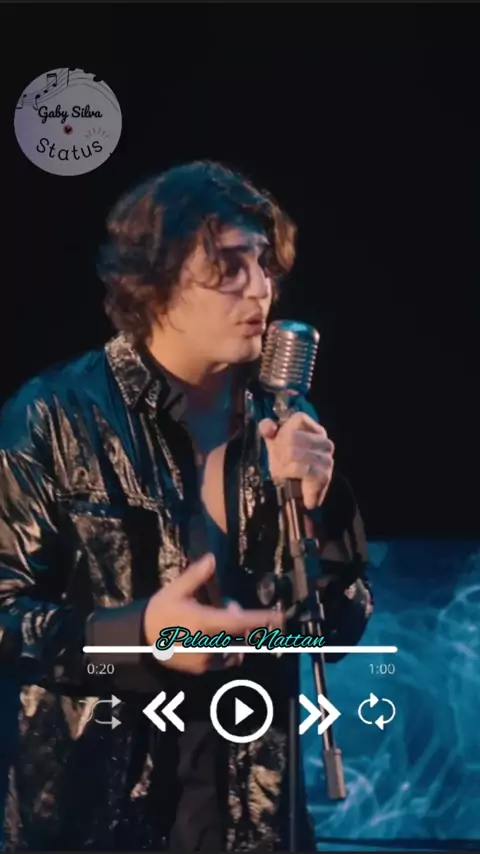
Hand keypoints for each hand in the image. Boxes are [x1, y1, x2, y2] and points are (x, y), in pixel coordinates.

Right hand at [143, 553, 283, 674]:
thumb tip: (212, 559)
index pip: (239, 621)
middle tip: (228, 605)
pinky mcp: (202, 669)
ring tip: (219, 623)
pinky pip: (226, 661)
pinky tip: (215, 638)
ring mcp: (206, 660)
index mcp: (203, 622)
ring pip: (236, 650)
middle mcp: (208, 644)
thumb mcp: (175, 590)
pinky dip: (228, 650)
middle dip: (243, 620)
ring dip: (237, 637)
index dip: (261, 619)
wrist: (141, 640)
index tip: (279, 616)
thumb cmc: (160, 611)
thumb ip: (195, 576)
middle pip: (241, 636)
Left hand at [259, 411, 333, 509]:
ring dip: (282, 464)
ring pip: (293, 452)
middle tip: (281, 462)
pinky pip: (298, 468)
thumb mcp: (275, 444)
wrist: (296, 494)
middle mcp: (325, 443)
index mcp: (317, 431)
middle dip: (280, 451)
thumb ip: (269, 430)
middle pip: (292, 436)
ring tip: (284, 470)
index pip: (299, 418)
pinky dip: (288, 473)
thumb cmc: (288, 466)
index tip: (278, 444)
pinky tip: (289, 477)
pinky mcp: (323, 475)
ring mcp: (326, 459)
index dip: (283, 430)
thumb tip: (267, 426)